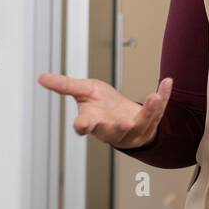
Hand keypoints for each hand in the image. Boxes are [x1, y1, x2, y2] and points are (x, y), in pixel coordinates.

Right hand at [37, 73, 172, 149]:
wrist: (123, 114)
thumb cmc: (101, 105)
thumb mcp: (83, 92)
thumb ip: (65, 86)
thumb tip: (41, 77)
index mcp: (94, 122)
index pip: (86, 127)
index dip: (83, 126)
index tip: (81, 125)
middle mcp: (113, 128)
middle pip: (114, 131)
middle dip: (118, 127)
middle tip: (124, 123)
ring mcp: (133, 127)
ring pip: (141, 123)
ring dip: (148, 111)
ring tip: (153, 98)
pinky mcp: (150, 120)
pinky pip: (159, 109)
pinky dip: (164, 96)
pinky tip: (167, 83)